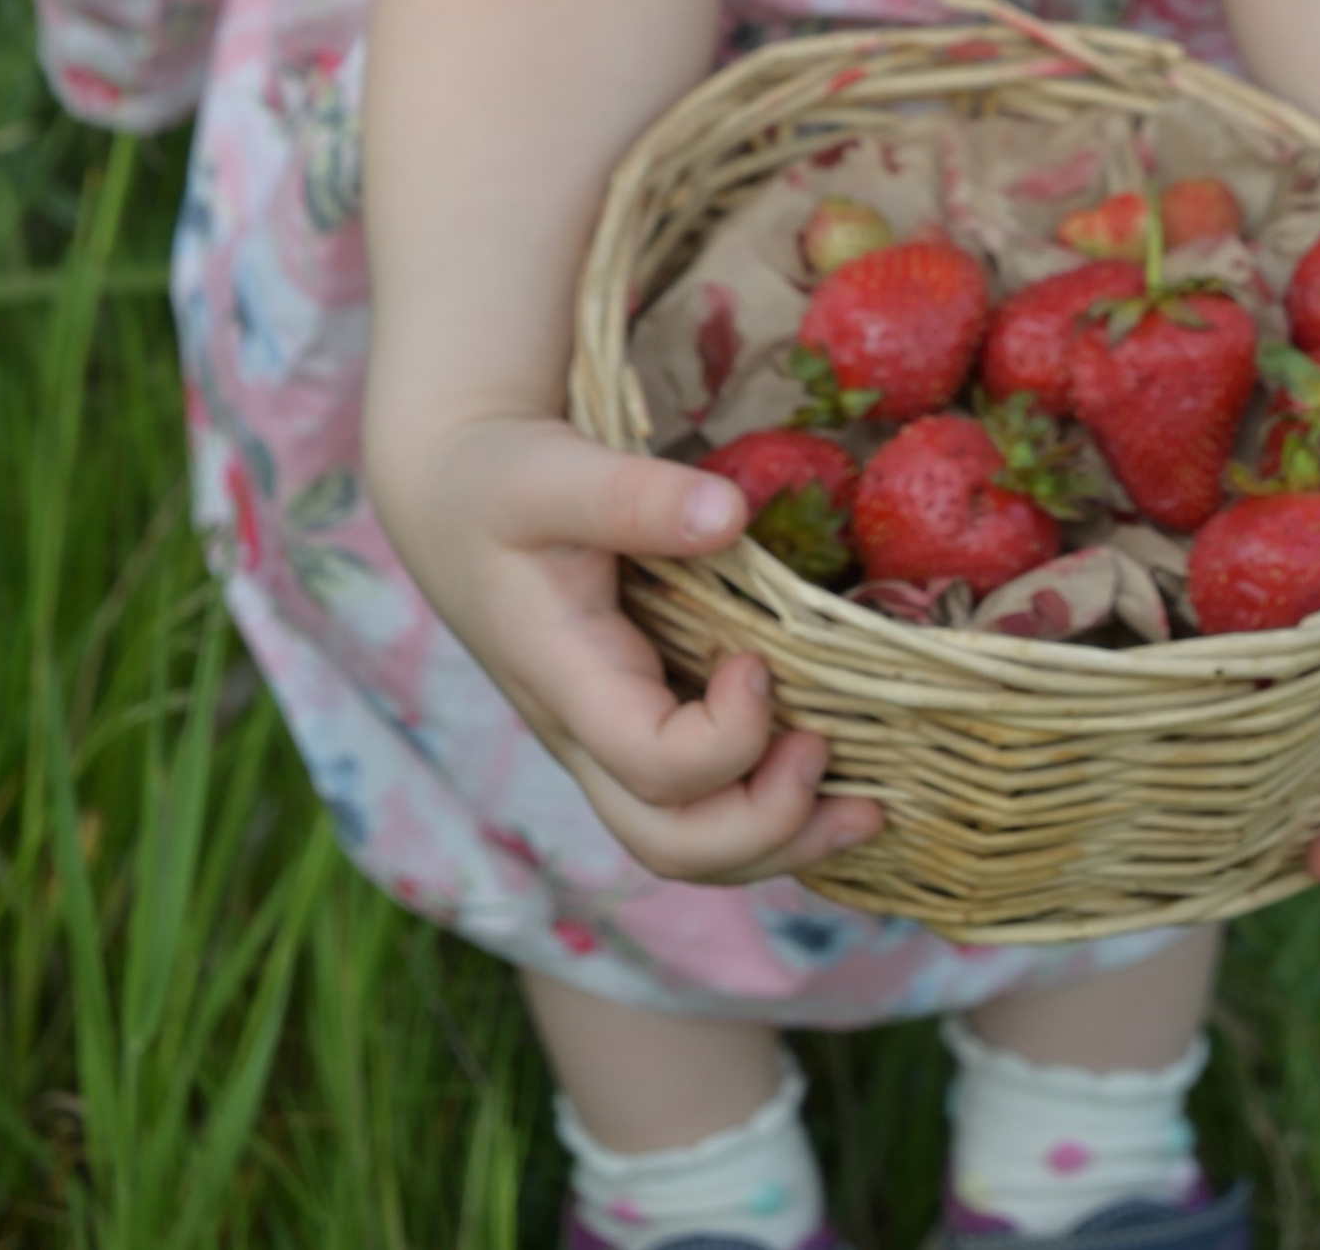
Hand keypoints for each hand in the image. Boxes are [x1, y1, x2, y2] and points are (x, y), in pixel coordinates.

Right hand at [375, 411, 883, 887]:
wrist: (454, 500)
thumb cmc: (502, 482)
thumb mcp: (554, 473)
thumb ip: (634, 496)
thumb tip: (730, 513)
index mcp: (566, 679)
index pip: (651, 763)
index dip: (725, 735)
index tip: (758, 661)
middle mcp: (586, 736)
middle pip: (671, 842)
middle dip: (766, 826)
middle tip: (829, 752)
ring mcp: (609, 744)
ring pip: (690, 845)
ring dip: (782, 841)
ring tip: (866, 811)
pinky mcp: (635, 729)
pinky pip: (701, 808)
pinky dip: (770, 815)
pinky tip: (832, 790)